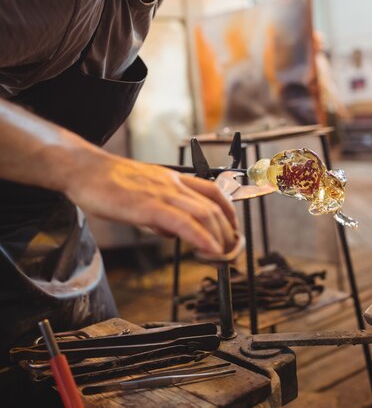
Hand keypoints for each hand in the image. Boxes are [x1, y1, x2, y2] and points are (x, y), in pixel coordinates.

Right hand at [65, 151, 237, 255]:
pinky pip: (183, 222)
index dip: (229, 212)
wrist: (84, 169)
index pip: (213, 191)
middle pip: (214, 206)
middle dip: (228, 232)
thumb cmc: (108, 182)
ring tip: (223, 256)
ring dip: (220, 237)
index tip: (232, 230)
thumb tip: (171, 232)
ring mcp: (162, 193)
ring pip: (204, 213)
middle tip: (231, 252)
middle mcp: (172, 183)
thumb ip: (159, 212)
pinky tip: (209, 250)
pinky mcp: (148, 206)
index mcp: (172, 179)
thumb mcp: (142, 193)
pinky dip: (201, 237)